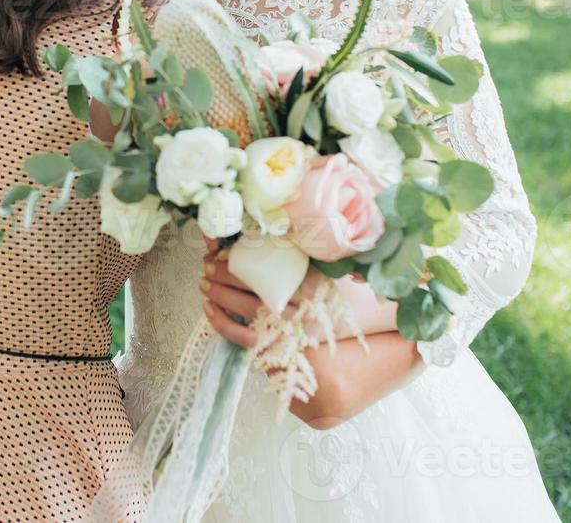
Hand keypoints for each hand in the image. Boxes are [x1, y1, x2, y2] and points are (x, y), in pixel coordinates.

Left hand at [200, 239, 397, 346]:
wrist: (367, 325)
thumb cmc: (341, 289)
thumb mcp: (326, 263)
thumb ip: (303, 243)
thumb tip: (260, 225)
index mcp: (312, 276)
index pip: (269, 258)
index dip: (238, 249)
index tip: (219, 244)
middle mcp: (303, 300)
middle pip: (255, 281)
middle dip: (224, 270)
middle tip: (207, 262)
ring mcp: (293, 325)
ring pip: (247, 307)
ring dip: (220, 292)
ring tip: (204, 281)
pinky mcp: (282, 345)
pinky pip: (246, 338)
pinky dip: (223, 325)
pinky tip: (210, 310)